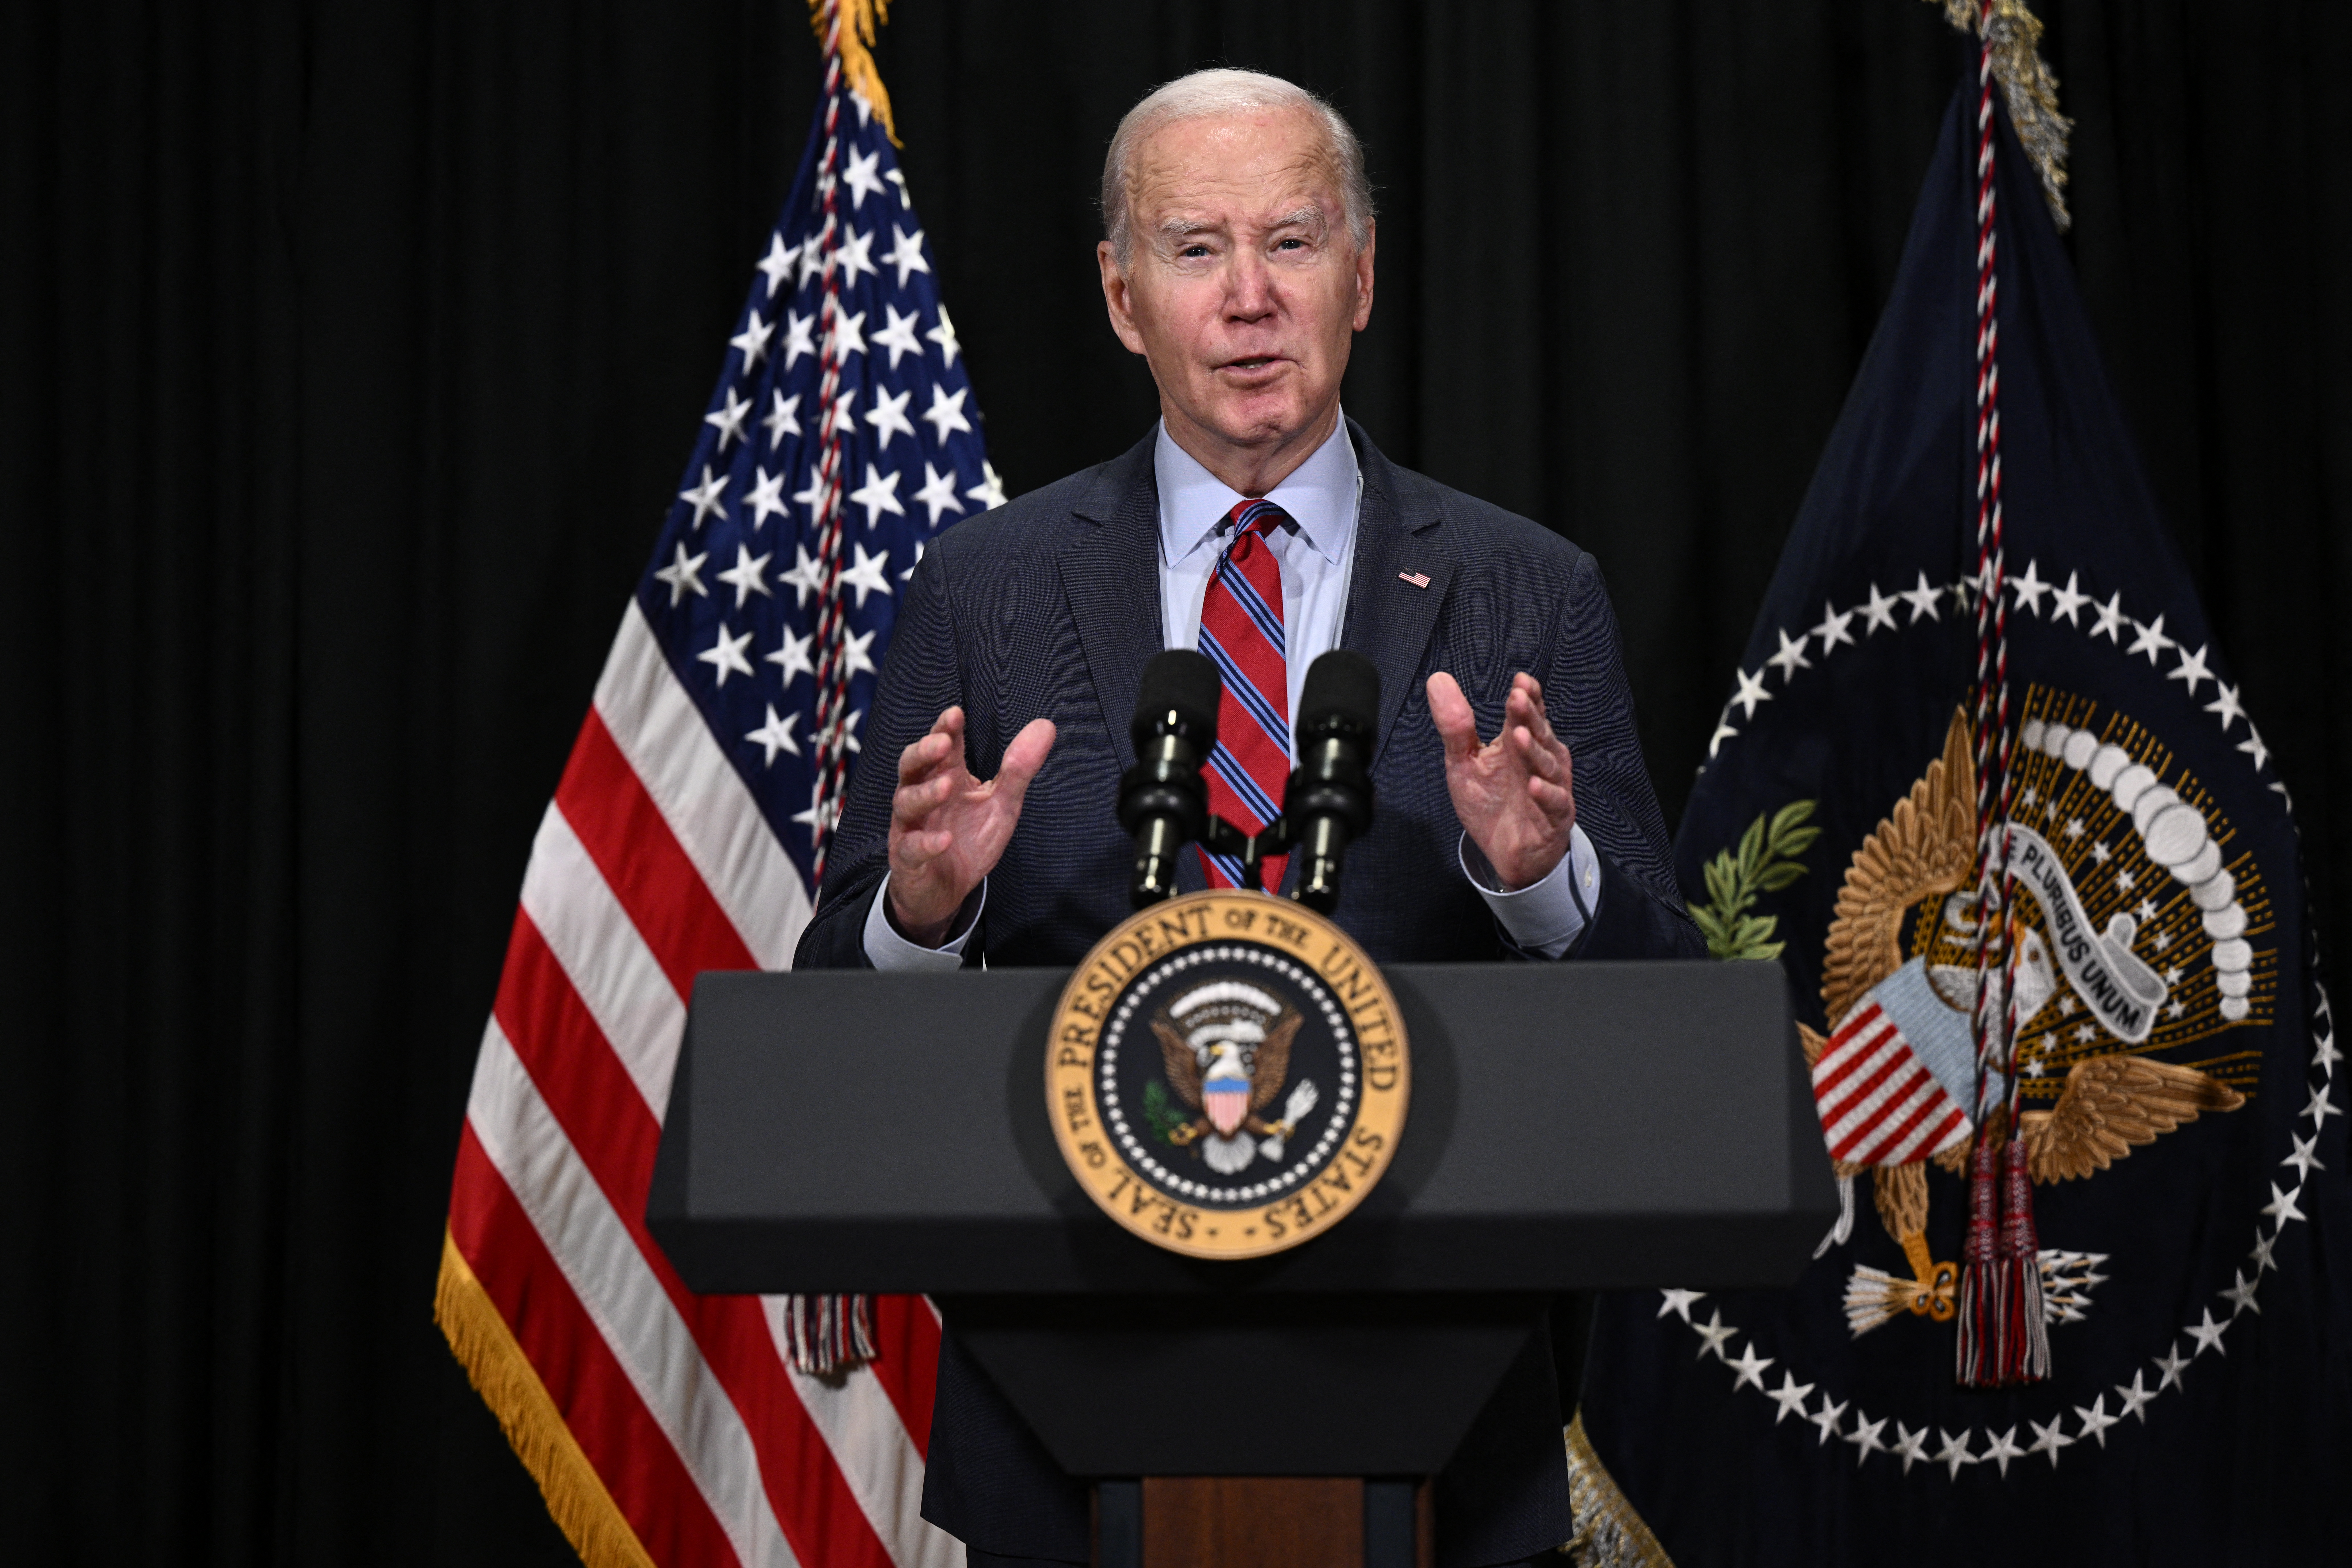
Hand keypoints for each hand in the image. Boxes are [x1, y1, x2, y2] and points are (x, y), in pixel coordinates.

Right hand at [886, 706, 1056, 945]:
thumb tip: (1046, 725)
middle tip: (942, 742)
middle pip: (911, 766)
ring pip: (906, 802)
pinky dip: (926, 843)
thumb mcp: (1002, 803)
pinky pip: (912, 848)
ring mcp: (911, 827)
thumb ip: (1019, 768)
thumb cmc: (970, 838)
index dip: (944, 728)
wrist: (947, 890)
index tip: (956, 713)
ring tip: (948, 786)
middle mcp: (921, 796)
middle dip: (923, 752)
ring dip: (926, 793)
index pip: (941, 745)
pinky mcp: (908, 859)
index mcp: (945, 776)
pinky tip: (945, 840)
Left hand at [1428, 671, 1575, 890]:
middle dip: (1529, 715)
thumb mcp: (1464, 762)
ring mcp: (1551, 787)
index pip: (1526, 713)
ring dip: (1534, 750)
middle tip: (1518, 697)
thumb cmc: (1489, 803)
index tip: (1519, 680)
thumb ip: (1455, 726)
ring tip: (1518, 736)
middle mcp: (1540, 759)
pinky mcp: (1556, 816)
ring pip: (1547, 764)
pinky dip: (1545, 794)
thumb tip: (1437, 679)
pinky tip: (1533, 785)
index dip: (1527, 696)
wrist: (1506, 852)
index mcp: (1518, 743)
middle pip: (1538, 733)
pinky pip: (1555, 802)